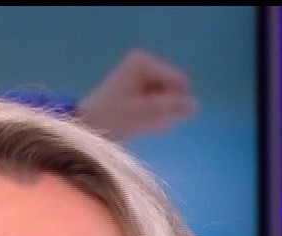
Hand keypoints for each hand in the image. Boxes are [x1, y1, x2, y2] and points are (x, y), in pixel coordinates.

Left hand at [76, 49, 197, 140]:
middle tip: (147, 122)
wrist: (86, 127)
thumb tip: (196, 105)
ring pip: (169, 98)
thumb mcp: (144, 114)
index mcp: (145, 62)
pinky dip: (154, 115)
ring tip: (143, 124)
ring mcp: (142, 76)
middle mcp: (145, 64)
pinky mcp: (140, 89)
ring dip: (161, 115)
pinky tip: (142, 123)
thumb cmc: (112, 118)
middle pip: (175, 89)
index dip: (174, 103)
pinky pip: (159, 103)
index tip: (155, 116)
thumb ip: (172, 108)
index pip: (180, 82)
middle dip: (166, 109)